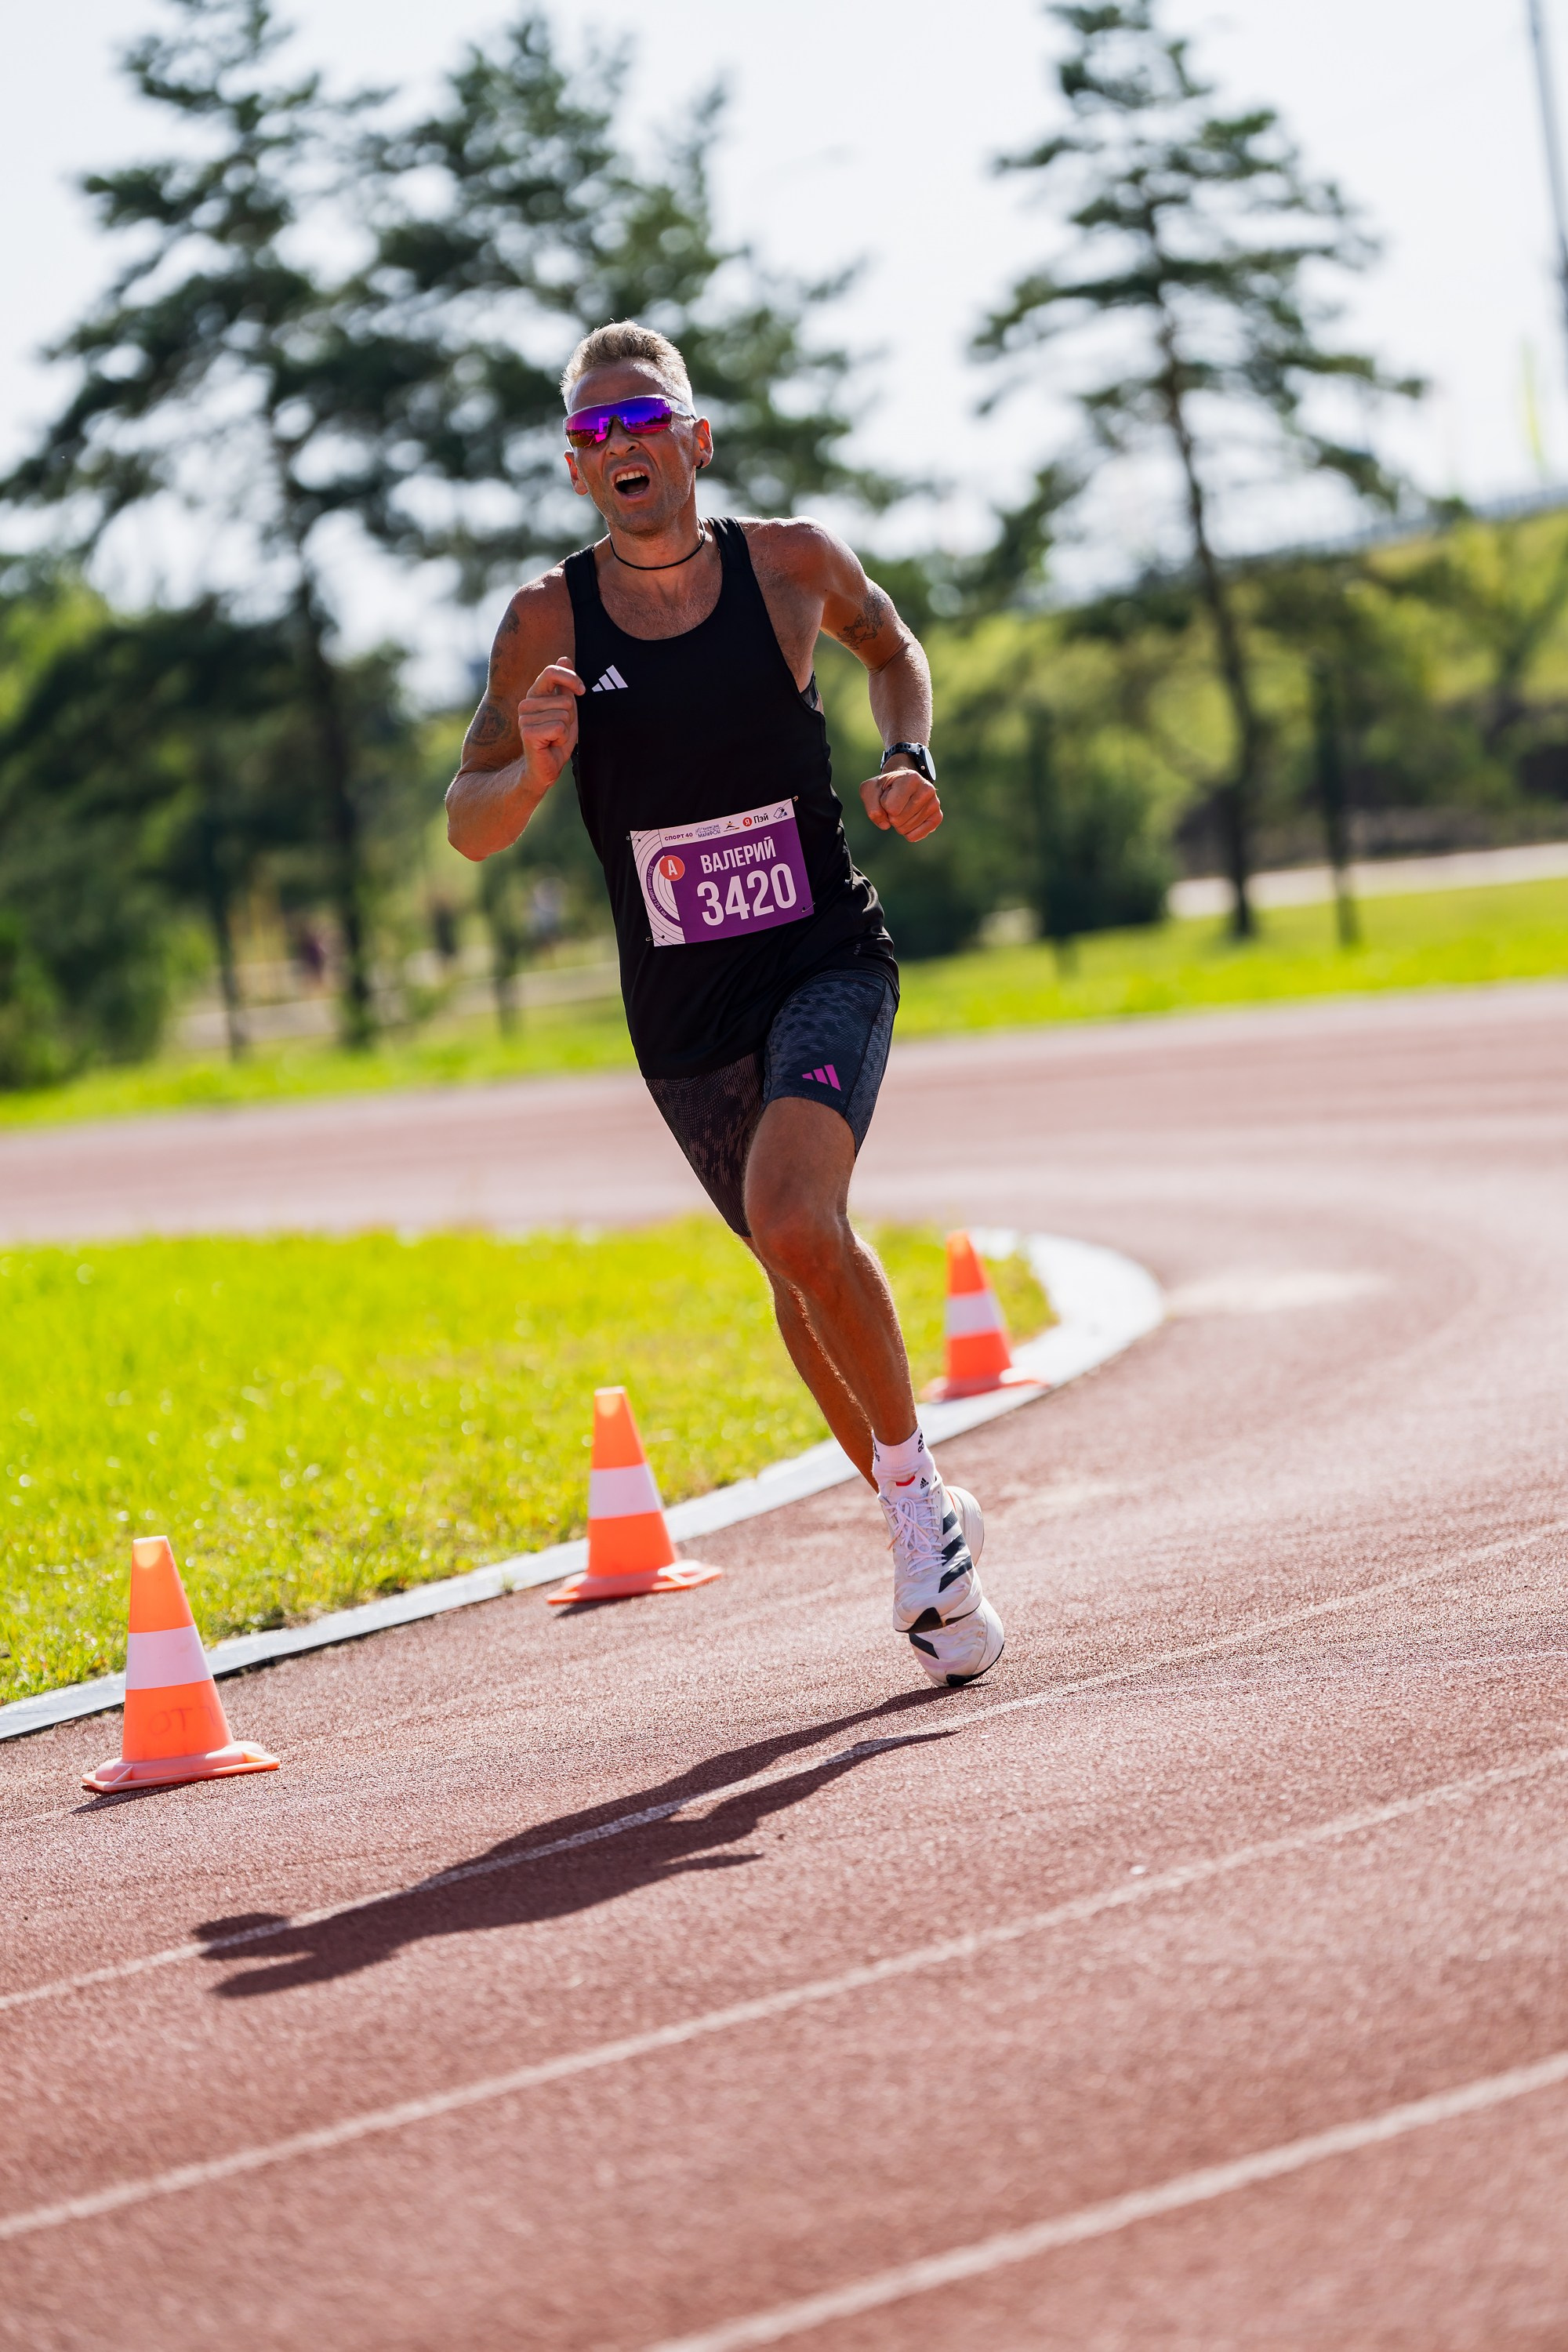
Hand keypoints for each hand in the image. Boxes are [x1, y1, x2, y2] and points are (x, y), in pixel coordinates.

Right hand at [517, 661, 583, 790]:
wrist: (545, 767)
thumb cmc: (556, 738)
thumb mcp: (566, 709)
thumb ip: (566, 686)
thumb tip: (565, 657)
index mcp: (535, 694)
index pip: (551, 672)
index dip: (571, 678)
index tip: (582, 691)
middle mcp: (526, 703)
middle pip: (566, 700)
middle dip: (570, 718)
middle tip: (559, 730)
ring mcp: (524, 718)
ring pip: (564, 715)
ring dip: (566, 730)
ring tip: (554, 738)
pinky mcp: (528, 732)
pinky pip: (559, 728)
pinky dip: (561, 739)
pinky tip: (551, 744)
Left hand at [860, 762, 942, 842]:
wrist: (902, 785)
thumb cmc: (885, 788)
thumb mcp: (870, 790)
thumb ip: (871, 806)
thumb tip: (885, 825)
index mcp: (911, 778)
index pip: (890, 807)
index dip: (884, 804)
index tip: (888, 795)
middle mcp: (927, 789)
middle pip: (897, 820)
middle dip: (890, 816)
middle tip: (895, 804)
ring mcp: (934, 804)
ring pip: (904, 829)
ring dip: (898, 823)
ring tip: (903, 808)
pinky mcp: (937, 817)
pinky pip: (914, 836)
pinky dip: (906, 832)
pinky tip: (909, 819)